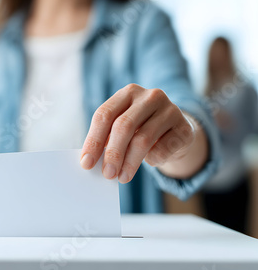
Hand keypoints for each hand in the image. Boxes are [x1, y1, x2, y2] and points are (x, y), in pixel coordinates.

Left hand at [80, 84, 195, 182]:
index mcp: (128, 93)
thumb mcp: (124, 128)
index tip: (86, 163)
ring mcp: (170, 110)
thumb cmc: (141, 131)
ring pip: (143, 139)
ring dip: (129, 162)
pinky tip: (150, 162)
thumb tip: (89, 161)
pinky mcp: (184, 127)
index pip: (104, 115)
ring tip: (122, 177)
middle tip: (107, 174)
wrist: (176, 133)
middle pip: (123, 126)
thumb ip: (107, 139)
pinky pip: (163, 148)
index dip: (93, 140)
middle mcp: (150, 96)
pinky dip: (153, 160)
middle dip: (112, 153)